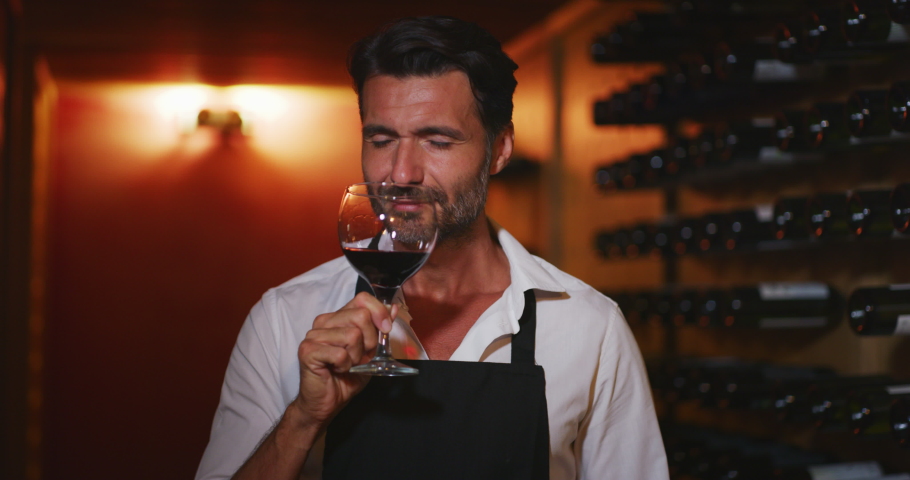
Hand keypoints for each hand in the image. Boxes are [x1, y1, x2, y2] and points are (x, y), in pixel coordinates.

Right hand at [290, 292, 395, 428]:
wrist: (328, 401)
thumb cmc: (347, 376)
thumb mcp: (370, 351)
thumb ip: (379, 329)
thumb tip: (393, 308)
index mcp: (338, 317)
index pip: (362, 298)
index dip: (378, 312)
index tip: (385, 329)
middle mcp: (324, 322)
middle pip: (360, 316)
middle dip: (369, 341)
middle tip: (359, 357)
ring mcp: (313, 335)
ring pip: (352, 336)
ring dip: (355, 357)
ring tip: (346, 365)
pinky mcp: (308, 351)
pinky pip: (340, 354)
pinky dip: (344, 366)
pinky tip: (336, 370)